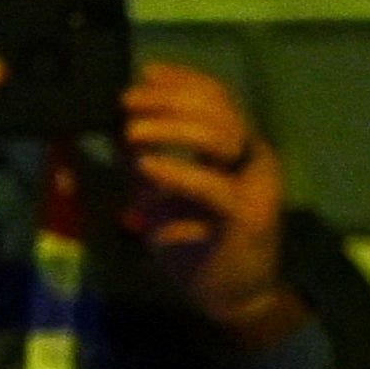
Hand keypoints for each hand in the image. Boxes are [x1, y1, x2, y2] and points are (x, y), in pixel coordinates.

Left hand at [123, 62, 302, 345]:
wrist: (231, 294)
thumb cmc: (196, 242)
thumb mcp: (160, 195)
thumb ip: (144, 163)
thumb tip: (115, 130)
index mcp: (236, 146)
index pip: (216, 98)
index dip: (182, 80)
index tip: (145, 74)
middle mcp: (251, 157)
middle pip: (217, 109)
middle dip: (169, 100)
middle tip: (128, 104)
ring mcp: (255, 184)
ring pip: (221, 137)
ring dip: (171, 129)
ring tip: (132, 133)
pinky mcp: (247, 216)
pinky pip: (212, 187)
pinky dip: (177, 173)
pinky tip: (147, 167)